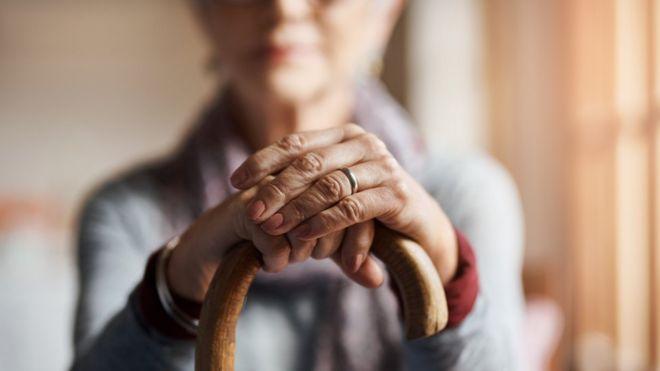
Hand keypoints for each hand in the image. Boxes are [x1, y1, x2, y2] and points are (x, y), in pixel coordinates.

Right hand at [164, 176, 384, 301]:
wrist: (220, 242)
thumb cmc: (276, 239)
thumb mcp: (320, 248)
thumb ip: (350, 259)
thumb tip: (379, 280)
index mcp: (321, 177)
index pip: (356, 202)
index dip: (359, 238)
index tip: (350, 263)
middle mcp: (297, 177)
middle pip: (335, 210)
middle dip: (330, 245)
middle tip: (314, 258)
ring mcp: (271, 189)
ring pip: (305, 224)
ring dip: (303, 251)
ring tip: (293, 260)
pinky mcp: (246, 208)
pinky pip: (274, 239)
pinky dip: (278, 259)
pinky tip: (273, 265)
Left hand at [230, 124, 458, 284]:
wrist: (420, 224)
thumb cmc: (368, 205)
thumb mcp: (336, 188)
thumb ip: (305, 182)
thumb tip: (251, 186)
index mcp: (345, 135)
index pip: (296, 143)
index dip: (263, 160)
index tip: (236, 181)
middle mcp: (365, 144)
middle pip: (309, 163)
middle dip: (275, 189)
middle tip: (251, 211)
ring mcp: (383, 166)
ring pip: (329, 185)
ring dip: (296, 208)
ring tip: (272, 227)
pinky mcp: (395, 194)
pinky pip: (351, 208)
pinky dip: (324, 222)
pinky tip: (302, 235)